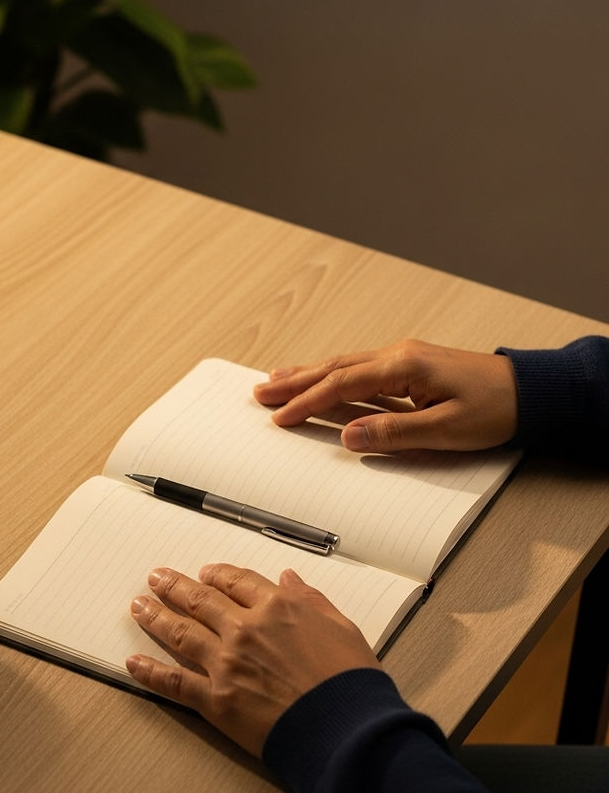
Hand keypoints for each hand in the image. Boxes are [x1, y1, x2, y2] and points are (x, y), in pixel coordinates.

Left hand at [126, 564, 379, 756]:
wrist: (344, 729)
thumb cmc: (351, 682)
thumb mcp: (342, 628)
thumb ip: (311, 601)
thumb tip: (290, 579)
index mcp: (278, 607)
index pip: (238, 581)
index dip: (218, 575)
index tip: (206, 573)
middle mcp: (245, 628)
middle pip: (200, 600)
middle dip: (175, 586)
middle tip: (156, 578)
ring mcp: (226, 663)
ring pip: (180, 632)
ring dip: (155, 616)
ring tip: (138, 605)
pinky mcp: (215, 699)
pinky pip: (174, 681)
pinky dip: (149, 671)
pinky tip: (133, 662)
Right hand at [253, 339, 517, 453]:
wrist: (531, 392)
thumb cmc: (496, 409)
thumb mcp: (446, 429)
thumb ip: (394, 432)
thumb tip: (350, 437)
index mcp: (404, 366)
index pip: (342, 385)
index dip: (307, 403)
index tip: (280, 417)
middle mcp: (398, 356)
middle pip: (333, 368)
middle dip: (294, 381)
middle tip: (260, 393)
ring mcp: (402, 359)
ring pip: (342, 365)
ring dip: (307, 374)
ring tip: (276, 382)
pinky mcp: (408, 367)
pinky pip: (358, 369)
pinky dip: (331, 375)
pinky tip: (320, 378)